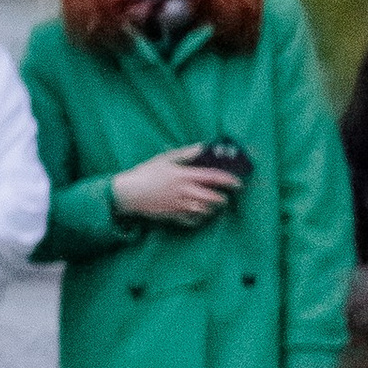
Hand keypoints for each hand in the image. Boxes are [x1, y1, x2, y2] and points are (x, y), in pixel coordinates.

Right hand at [111, 146, 236, 223]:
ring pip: (205, 211)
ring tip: (213, 204)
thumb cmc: (146, 173)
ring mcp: (180, 206)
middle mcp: (185, 192)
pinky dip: (200, 219)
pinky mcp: (173, 216)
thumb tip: (202, 147)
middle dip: (222, 198)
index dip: (229, 181)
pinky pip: (193, 221)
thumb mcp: (165, 158)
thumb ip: (186, 153)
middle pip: (213, 198)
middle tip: (224, 196)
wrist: (129, 193)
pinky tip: (199, 214)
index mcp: (185, 176)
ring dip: (212, 208)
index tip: (238, 182)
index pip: (213, 178)